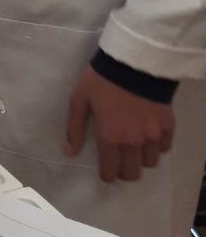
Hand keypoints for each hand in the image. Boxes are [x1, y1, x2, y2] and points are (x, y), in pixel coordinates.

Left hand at [64, 66, 174, 182]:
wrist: (133, 62)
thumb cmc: (101, 80)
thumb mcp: (79, 100)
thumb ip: (75, 128)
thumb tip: (69, 152)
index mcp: (110, 138)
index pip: (110, 172)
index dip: (106, 175)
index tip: (105, 170)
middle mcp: (133, 142)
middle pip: (132, 173)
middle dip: (124, 171)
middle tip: (119, 160)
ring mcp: (153, 135)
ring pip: (150, 162)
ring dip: (141, 159)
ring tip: (134, 147)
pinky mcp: (168, 125)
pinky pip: (165, 147)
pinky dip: (157, 146)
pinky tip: (149, 136)